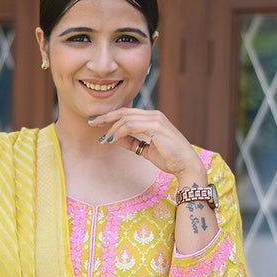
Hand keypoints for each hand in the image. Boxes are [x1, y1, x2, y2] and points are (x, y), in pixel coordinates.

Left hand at [88, 108, 205, 180]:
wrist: (185, 165)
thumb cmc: (169, 159)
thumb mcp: (145, 150)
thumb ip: (131, 142)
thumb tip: (113, 138)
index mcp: (152, 118)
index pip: (127, 113)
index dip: (111, 117)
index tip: (97, 123)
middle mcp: (154, 115)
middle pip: (124, 112)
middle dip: (106, 117)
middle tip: (91, 122)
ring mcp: (155, 119)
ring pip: (126, 118)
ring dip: (111, 129)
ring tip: (103, 140)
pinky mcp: (155, 126)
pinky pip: (131, 125)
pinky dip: (119, 132)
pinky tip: (111, 140)